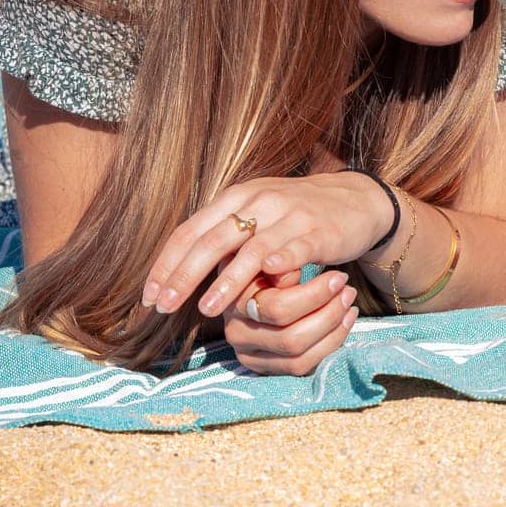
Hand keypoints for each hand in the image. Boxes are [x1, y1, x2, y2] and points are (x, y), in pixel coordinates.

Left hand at [142, 171, 395, 318]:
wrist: (355, 199)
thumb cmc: (296, 214)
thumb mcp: (256, 214)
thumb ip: (223, 237)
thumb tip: (180, 272)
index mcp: (237, 197)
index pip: (190, 230)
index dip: (166, 264)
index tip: (150, 296)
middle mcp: (260, 202)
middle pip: (213, 240)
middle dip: (184, 276)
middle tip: (165, 306)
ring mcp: (291, 215)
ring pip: (251, 249)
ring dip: (226, 281)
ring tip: (207, 309)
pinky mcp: (319, 231)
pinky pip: (295, 248)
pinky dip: (279, 264)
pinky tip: (267, 281)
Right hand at [221, 268, 359, 375]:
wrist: (270, 274)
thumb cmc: (276, 260)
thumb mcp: (276, 251)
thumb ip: (279, 257)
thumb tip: (279, 266)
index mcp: (233, 302)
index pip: (276, 308)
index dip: (314, 295)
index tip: (339, 277)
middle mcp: (236, 334)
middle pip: (290, 338)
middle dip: (328, 313)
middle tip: (348, 290)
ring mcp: (251, 356)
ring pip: (298, 355)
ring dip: (332, 328)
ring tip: (349, 302)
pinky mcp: (268, 368)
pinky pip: (303, 366)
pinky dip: (330, 343)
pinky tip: (345, 320)